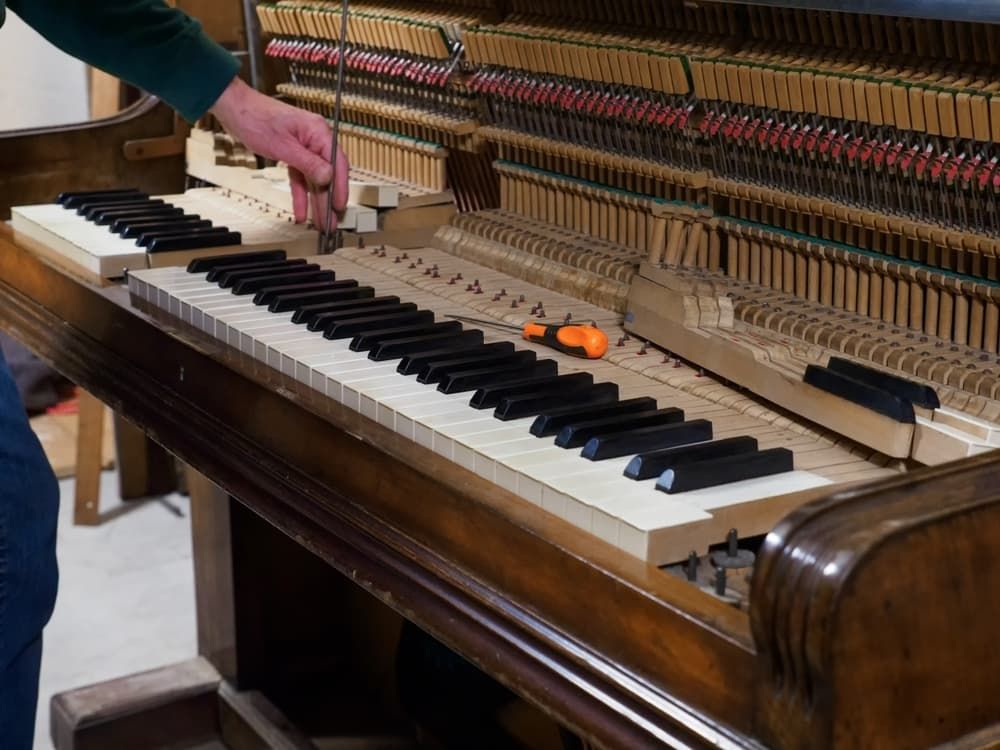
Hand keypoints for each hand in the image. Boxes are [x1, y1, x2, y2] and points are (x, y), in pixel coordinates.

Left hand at [209, 76, 348, 226]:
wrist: (233, 108)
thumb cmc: (254, 117)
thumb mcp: (283, 146)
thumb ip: (308, 163)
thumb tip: (328, 177)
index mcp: (318, 132)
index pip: (337, 163)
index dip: (340, 187)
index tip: (339, 206)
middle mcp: (314, 139)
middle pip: (327, 174)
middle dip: (328, 200)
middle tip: (331, 221)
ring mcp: (304, 147)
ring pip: (314, 179)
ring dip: (315, 201)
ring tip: (320, 221)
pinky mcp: (293, 153)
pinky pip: (300, 177)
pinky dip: (300, 194)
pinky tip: (302, 210)